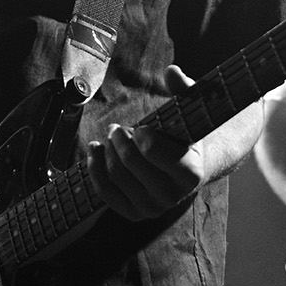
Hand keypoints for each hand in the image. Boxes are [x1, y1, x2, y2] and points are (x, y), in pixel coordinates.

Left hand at [88, 65, 210, 221]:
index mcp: (191, 173)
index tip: (141, 127)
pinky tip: (95, 151)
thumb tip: (172, 71)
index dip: (142, 134)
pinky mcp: (135, 213)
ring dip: (106, 150)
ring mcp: (153, 208)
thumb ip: (184, 90)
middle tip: (118, 128)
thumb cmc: (185, 136)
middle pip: (129, 162)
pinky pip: (105, 193)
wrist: (188, 168)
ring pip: (115, 175)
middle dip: (119, 139)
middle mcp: (173, 196)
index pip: (153, 151)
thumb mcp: (190, 111)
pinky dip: (94, 169)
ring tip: (110, 137)